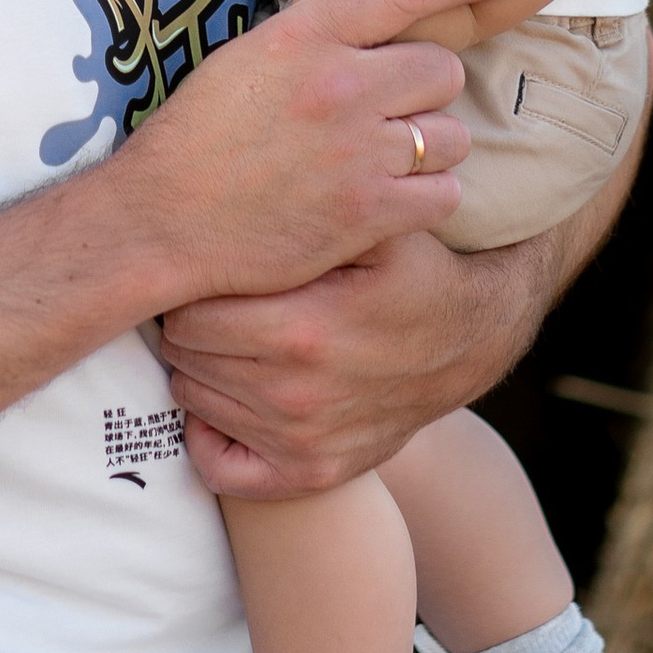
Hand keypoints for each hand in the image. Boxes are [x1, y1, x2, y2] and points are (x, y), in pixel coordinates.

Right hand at [109, 0, 517, 315]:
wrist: (161, 222)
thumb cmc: (197, 139)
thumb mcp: (246, 59)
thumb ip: (313, 37)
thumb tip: (372, 22)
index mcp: (303, 36)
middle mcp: (339, 85)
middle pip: (442, 69)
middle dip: (426, 90)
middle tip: (390, 110)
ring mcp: (357, 151)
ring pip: (449, 135)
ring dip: (427, 148)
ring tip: (382, 161)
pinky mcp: (368, 213)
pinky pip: (442, 194)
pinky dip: (424, 198)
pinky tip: (387, 201)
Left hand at [162, 145, 639, 498]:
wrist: (468, 340)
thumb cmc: (409, 269)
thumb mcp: (378, 226)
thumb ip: (315, 210)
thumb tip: (246, 181)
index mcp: (304, 331)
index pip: (190, 312)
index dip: (194, 282)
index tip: (213, 264)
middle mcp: (296, 397)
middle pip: (184, 354)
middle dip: (189, 319)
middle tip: (216, 293)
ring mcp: (303, 442)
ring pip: (193, 398)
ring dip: (201, 366)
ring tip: (231, 331)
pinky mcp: (312, 472)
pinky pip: (219, 466)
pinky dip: (211, 431)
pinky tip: (231, 394)